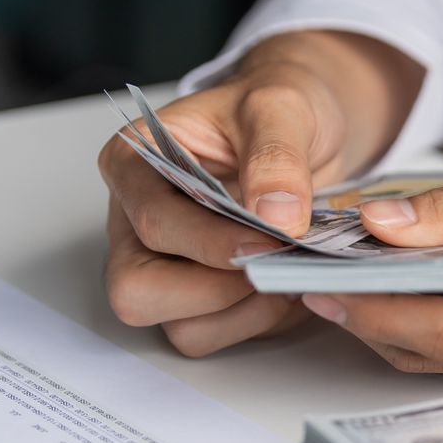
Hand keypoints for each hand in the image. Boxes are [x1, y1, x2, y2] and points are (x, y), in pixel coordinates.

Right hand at [98, 31, 418, 355]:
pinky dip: (262, 321)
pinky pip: (220, 335)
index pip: (152, 224)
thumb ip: (276, 156)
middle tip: (278, 265)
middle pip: (138, 292)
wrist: (307, 125)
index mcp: (135, 165)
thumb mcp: (282, 107)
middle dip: (215, 291)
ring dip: (244, 314)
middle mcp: (136, 222)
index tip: (272, 241)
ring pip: (180, 327)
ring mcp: (165, 265)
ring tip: (294, 275)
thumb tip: (277, 215)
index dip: (210, 243)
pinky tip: (295, 284)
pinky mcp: (201, 295)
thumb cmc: (277, 108)